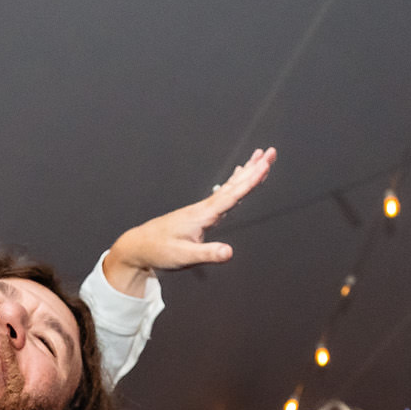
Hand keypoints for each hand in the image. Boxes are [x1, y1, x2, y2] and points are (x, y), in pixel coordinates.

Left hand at [102, 148, 276, 296]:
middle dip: (254, 169)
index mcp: (203, 215)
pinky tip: (237, 176)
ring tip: (260, 157)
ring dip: (246, 172)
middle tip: (270, 152)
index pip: (232, 195)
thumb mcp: (185, 258)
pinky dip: (233, 183)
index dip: (251, 180)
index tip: (265, 165)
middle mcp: (204, 208)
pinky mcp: (200, 214)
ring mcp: (202, 209)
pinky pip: (222, 194)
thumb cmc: (160, 251)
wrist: (140, 247)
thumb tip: (229, 252)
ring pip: (229, 187)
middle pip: (234, 185)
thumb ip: (208, 254)